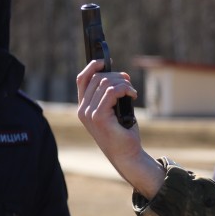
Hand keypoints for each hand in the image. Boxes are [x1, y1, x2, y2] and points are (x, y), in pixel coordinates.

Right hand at [75, 60, 163, 195]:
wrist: (126, 155)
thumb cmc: (123, 133)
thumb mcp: (116, 110)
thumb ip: (111, 94)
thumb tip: (120, 75)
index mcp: (84, 107)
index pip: (82, 79)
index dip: (93, 66)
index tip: (105, 61)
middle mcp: (82, 110)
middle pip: (97, 77)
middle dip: (116, 76)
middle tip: (129, 83)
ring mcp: (89, 113)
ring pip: (105, 82)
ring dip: (123, 83)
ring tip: (131, 91)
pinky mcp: (99, 116)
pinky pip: (112, 91)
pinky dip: (125, 89)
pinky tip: (132, 95)